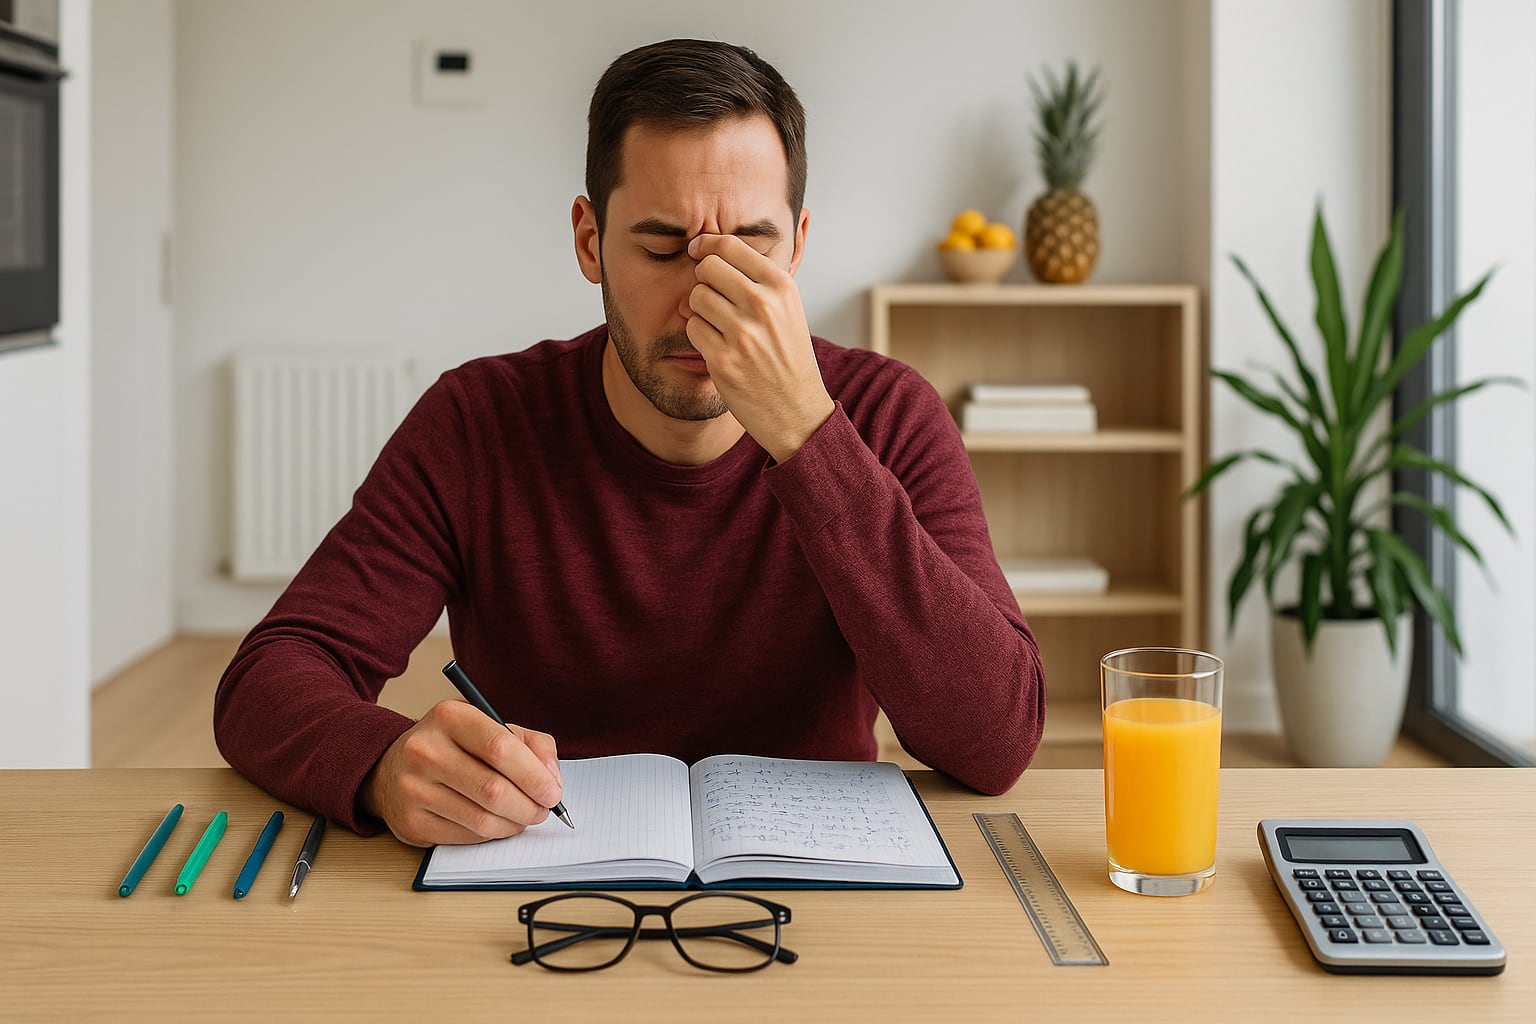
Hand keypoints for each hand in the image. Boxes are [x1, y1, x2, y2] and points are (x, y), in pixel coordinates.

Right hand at [361, 700, 563, 846]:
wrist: (392, 767)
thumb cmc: (454, 746)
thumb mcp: (491, 727)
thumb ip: (531, 744)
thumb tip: (551, 779)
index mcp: (449, 717)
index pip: (500, 748)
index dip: (534, 775)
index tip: (553, 792)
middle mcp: (425, 750)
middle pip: (493, 790)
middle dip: (529, 806)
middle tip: (542, 810)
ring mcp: (413, 789)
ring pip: (482, 819)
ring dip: (514, 824)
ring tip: (523, 817)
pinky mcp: (411, 822)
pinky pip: (466, 837)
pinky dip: (491, 834)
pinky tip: (495, 822)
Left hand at [684, 233, 834, 462]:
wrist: (796, 408)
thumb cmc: (788, 355)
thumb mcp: (787, 307)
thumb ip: (755, 277)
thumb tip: (709, 248)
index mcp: (781, 286)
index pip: (730, 246)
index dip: (706, 245)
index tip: (697, 250)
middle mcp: (763, 305)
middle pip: (708, 269)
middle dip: (704, 280)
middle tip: (714, 297)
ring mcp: (742, 333)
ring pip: (697, 298)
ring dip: (701, 310)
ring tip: (720, 325)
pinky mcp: (724, 360)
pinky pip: (693, 328)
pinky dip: (700, 335)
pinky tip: (718, 346)